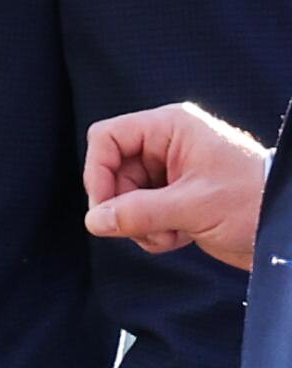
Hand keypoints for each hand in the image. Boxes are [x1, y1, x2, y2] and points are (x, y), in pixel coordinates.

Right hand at [83, 102, 270, 269]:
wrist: (288, 230)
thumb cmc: (254, 202)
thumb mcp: (194, 207)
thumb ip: (138, 212)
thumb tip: (94, 221)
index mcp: (170, 128)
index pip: (108, 138)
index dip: (98, 171)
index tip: (104, 208)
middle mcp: (167, 146)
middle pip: (114, 172)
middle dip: (124, 207)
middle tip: (141, 230)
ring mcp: (172, 173)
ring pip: (126, 197)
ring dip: (140, 224)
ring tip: (169, 236)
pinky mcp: (178, 199)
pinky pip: (143, 213)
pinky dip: (154, 231)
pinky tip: (179, 238)